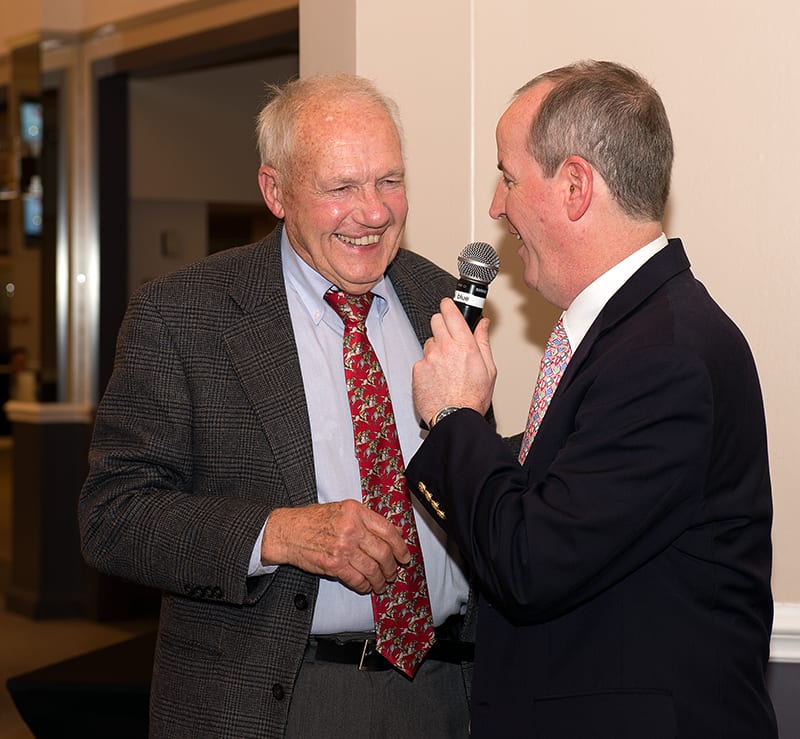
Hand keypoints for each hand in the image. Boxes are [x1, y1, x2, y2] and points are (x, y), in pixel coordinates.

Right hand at [261, 500, 410, 593]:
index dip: (400, 546)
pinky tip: (366, 586)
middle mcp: (351, 528)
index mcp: (356, 511)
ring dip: (380, 580)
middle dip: (391, 567)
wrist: (288, 531)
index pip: (388, 530)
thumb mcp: (343, 510)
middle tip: (393, 573)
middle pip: (383, 552)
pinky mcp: (334, 565)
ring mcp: (343, 547)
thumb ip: (366, 520)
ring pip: (373, 569)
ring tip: (381, 583)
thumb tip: (393, 533)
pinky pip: (357, 579)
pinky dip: (365, 586)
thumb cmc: (314, 520)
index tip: (404, 556)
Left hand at [413, 297, 496, 424]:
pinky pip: (421, 360)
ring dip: (435, 349)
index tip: (448, 305)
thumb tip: (483, 324)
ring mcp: (429, 358)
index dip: (448, 305)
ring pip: (429, 342)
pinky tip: (437, 378)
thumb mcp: (488, 369)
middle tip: (449, 337)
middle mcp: (445, 348)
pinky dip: (427, 366)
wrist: (454, 418)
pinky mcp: (417, 369)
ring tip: (446, 367)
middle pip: (435, 321)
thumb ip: (483, 341)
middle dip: (441, 325)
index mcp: (464, 345)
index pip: (450, 312)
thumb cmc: (472, 398)